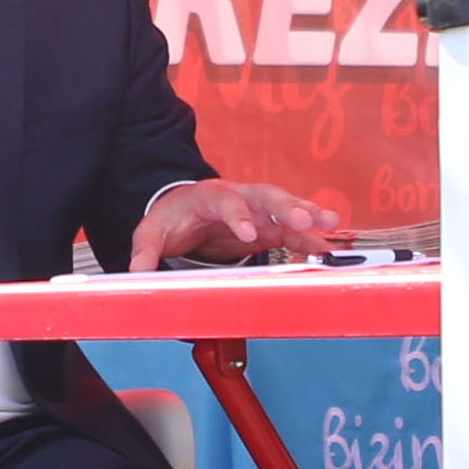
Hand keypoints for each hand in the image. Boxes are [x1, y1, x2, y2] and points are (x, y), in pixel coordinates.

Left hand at [130, 176, 338, 268]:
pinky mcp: (269, 227)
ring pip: (287, 208)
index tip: (248, 234)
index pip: (226, 202)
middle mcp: (239, 197)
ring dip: (309, 216)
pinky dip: (311, 238)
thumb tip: (137, 272)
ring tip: (332, 225)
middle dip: (287, 207)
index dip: (238, 216)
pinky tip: (328, 247)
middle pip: (266, 196)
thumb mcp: (151, 232)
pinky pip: (293, 231)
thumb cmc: (171, 218)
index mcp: (208, 195)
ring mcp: (258, 210)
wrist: (184, 209)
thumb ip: (145, 251)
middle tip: (306, 221)